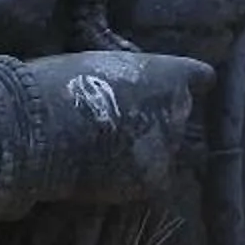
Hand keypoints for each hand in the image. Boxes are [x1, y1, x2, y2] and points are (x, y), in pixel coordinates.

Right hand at [25, 49, 210, 205]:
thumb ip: (121, 77)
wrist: (44, 127)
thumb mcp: (94, 63)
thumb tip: (117, 85)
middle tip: (123, 125)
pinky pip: (152, 181)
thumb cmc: (58, 84)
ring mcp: (169, 147)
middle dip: (157, 121)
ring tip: (109, 154)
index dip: (186, 84)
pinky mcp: (154, 180)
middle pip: (180, 117)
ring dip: (146, 151)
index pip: (200, 77)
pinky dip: (133, 180)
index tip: (170, 90)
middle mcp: (178, 109)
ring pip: (167, 151)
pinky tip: (104, 175)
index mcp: (168, 73)